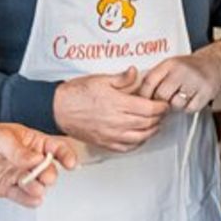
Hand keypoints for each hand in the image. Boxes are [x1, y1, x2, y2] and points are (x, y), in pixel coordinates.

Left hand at [0, 121, 77, 207]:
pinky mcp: (8, 188)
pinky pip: (22, 196)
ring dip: (39, 188)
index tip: (70, 163)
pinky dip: (29, 200)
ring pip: (36, 184)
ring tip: (36, 189)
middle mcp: (28, 159)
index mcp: (32, 142)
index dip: (65, 155)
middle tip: (45, 177)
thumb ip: (18, 150)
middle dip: (49, 174)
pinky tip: (34, 200)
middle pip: (47, 169)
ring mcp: (19, 174)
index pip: (55, 148)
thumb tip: (36, 159)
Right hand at [55, 67, 169, 150]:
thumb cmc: (76, 94)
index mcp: (118, 104)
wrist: (56, 109)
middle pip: (148, 123)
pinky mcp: (104, 143)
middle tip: (162, 112)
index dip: (161, 107)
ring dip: (152, 131)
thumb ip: (122, 78)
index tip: (164, 103)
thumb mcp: (100, 80)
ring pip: (140, 137)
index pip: (149, 108)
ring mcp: (110, 134)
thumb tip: (135, 72)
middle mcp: (116, 121)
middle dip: (159, 117)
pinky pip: (126, 148)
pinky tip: (140, 136)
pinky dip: (138, 143)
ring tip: (155, 123)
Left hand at [138, 43, 220, 112]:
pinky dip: (189, 107)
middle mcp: (182, 71)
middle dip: (161, 102)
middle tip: (164, 102)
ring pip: (176, 104)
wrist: (215, 62)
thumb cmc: (189, 67)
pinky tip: (190, 99)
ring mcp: (195, 81)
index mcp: (170, 64)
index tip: (143, 102)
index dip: (144, 95)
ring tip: (180, 98)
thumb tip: (137, 96)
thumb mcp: (170, 66)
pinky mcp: (206, 92)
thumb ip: (156, 77)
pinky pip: (190, 108)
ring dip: (176, 106)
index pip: (149, 82)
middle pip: (162, 95)